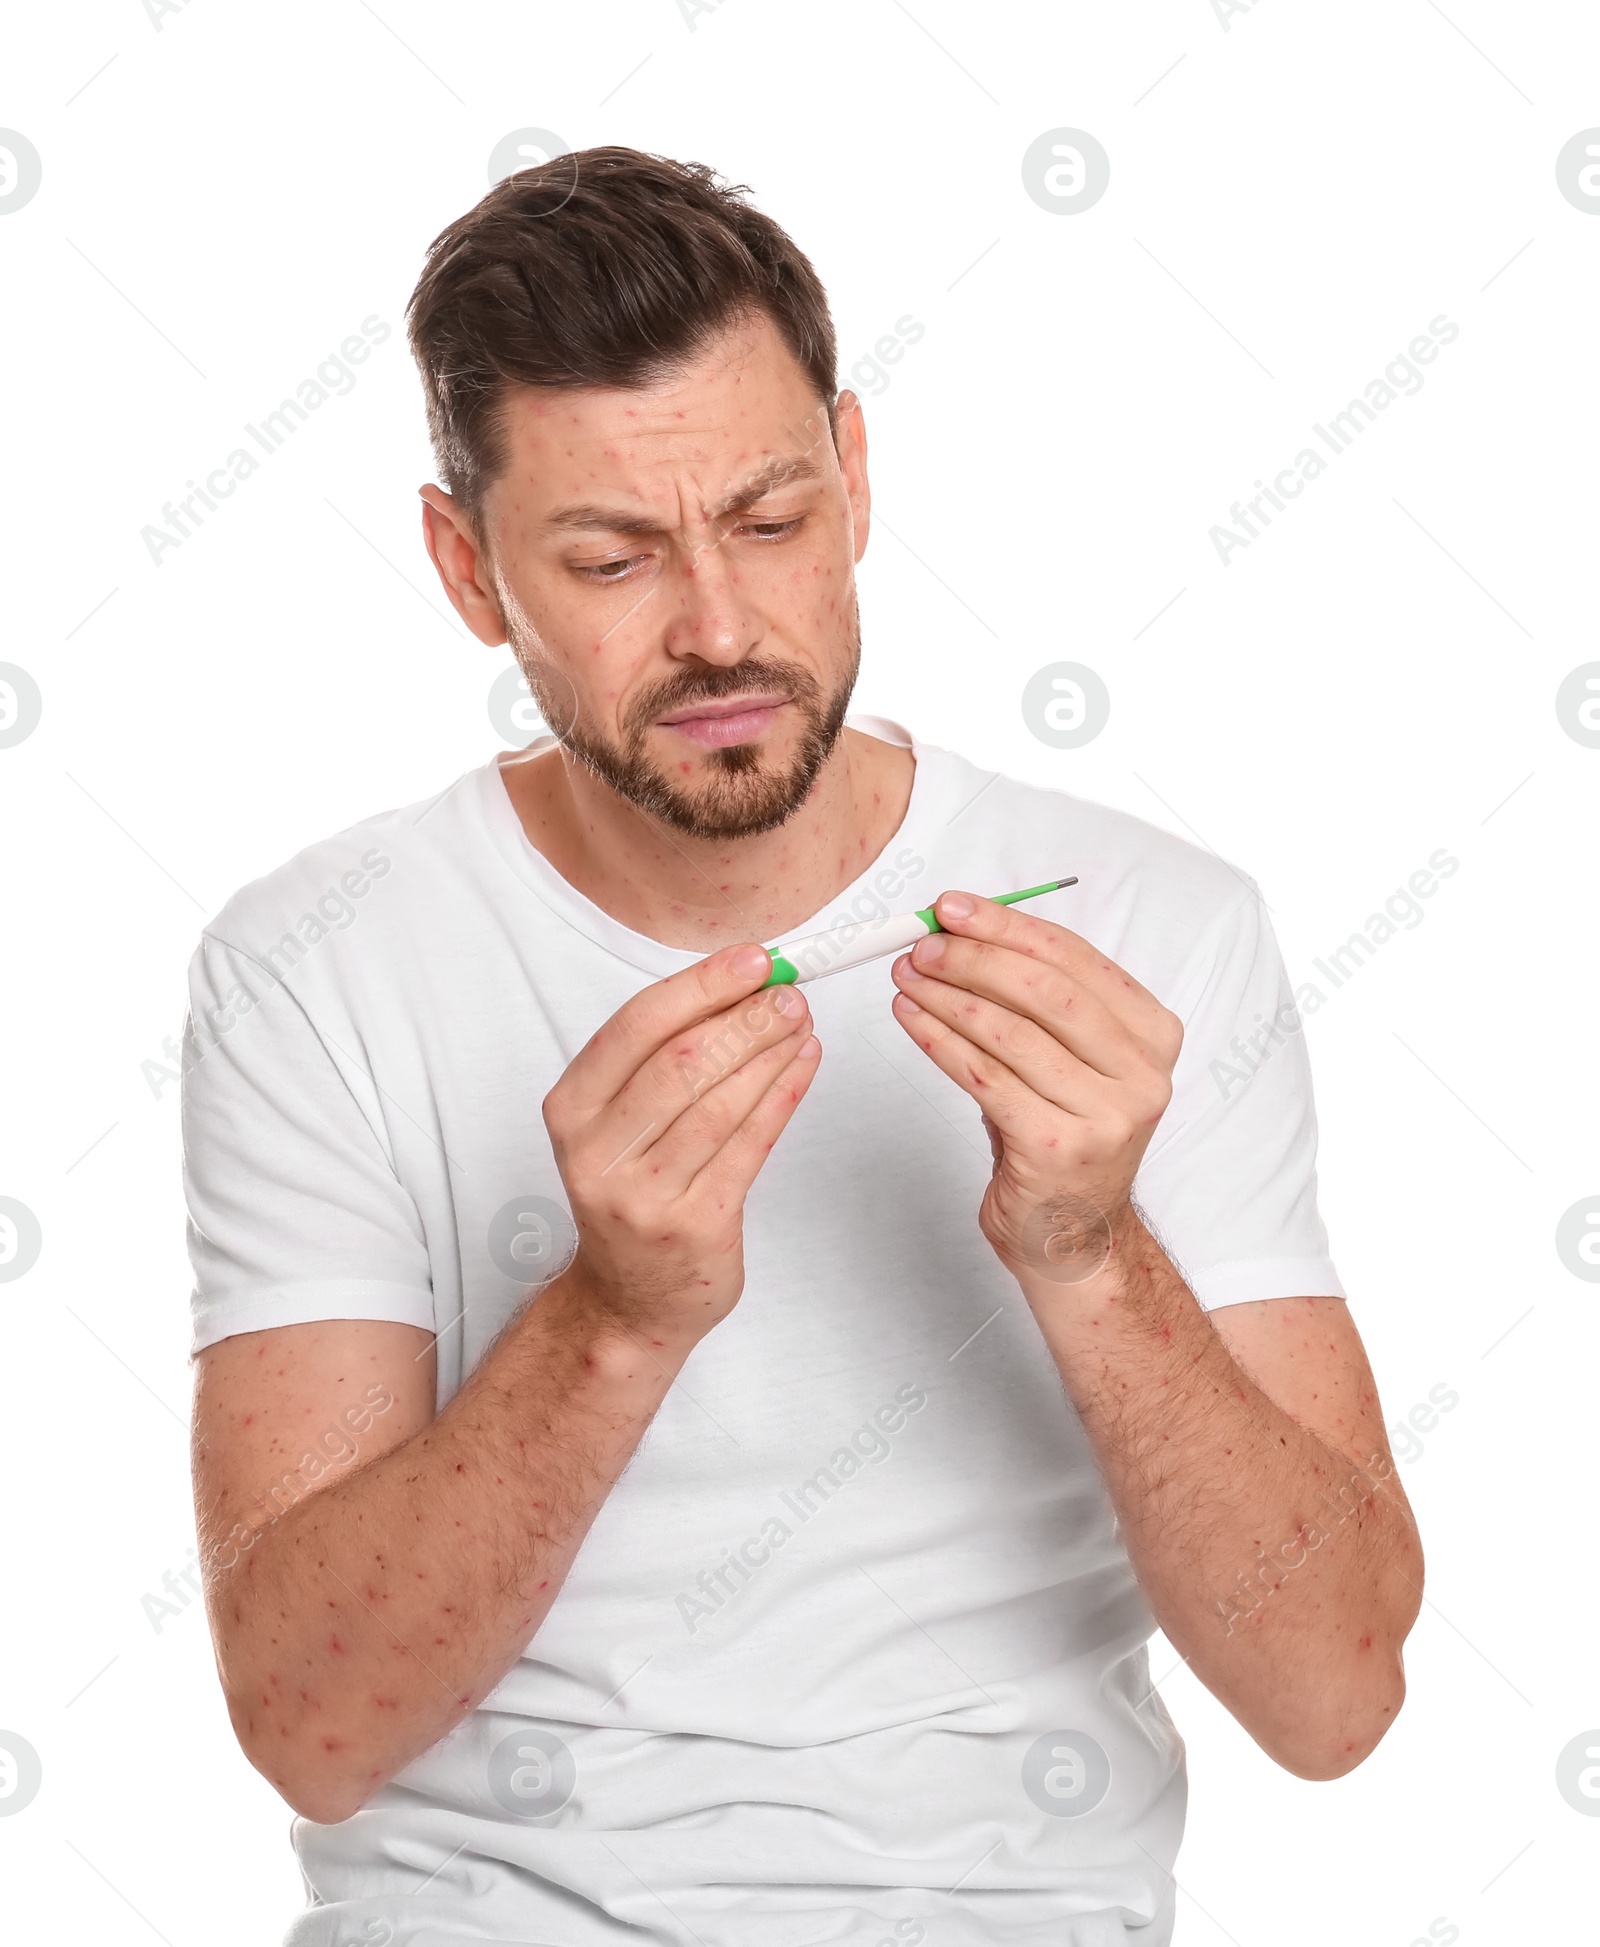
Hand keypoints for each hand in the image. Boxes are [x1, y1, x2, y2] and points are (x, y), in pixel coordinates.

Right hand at [543, 945, 819, 1345]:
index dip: (702, 985)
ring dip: (770, 1053)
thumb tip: (740, 984)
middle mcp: (597, 1154)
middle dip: (745, 1018)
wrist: (628, 1298)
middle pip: (680, 1062)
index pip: (636, 1025)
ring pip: (719, 1104)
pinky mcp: (695, 1227)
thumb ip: (660, 1057)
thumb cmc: (632, 1190)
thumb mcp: (616, 1122)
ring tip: (803, 1021)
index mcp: (571, 1110)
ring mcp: (644, 1196)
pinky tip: (803, 1065)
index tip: (753, 959)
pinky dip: (782, 1096)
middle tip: (790, 992)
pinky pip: (750, 1146)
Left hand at [889, 891, 1181, 1280]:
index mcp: (1153, 1034)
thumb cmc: (1062, 1134)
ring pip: (1012, 1034)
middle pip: (1047, 992)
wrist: (1075, 1235)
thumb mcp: (1067, 1059)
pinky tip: (912, 1021)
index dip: (1008, 926)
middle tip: (922, 944)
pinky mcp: (1058, 1148)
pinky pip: (986, 1079)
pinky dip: (941, 1043)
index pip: (1075, 959)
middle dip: (975, 959)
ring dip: (948, 998)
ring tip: (906, 978)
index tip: (953, 907)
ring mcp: (1106, 1115)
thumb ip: (1035, 1000)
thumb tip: (962, 932)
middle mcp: (1142, 1073)